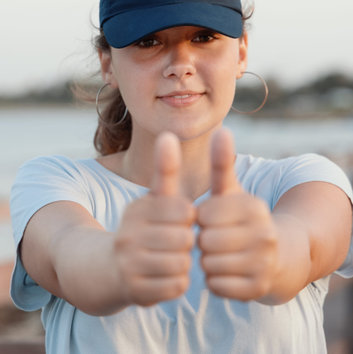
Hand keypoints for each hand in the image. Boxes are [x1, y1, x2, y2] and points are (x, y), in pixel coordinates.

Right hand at [114, 132, 195, 306]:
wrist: (109, 268)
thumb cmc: (144, 228)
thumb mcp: (154, 198)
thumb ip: (166, 168)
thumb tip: (169, 133)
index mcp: (136, 208)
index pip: (184, 210)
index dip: (188, 217)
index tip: (179, 220)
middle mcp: (128, 234)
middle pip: (185, 238)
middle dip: (186, 241)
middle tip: (176, 243)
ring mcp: (129, 263)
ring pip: (182, 263)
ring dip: (183, 262)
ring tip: (171, 258)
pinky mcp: (135, 290)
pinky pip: (177, 286)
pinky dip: (177, 282)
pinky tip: (166, 276)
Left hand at [197, 129, 278, 300]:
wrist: (276, 255)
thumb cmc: (241, 218)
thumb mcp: (231, 190)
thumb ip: (222, 163)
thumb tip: (222, 129)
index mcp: (254, 206)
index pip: (204, 214)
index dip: (200, 218)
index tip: (209, 219)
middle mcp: (264, 234)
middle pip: (206, 241)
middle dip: (203, 240)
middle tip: (212, 238)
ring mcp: (263, 263)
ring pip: (209, 265)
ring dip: (207, 260)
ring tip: (218, 253)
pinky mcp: (257, 289)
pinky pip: (216, 286)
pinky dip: (214, 280)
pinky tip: (224, 270)